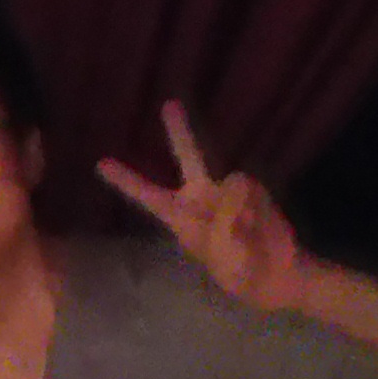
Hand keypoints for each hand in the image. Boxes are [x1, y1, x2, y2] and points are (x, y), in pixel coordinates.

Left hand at [97, 101, 314, 311]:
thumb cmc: (239, 271)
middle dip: (179, 131)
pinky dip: (257, 207)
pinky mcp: (253, 190)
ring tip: (246, 234)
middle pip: (187, 158)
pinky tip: (260, 225)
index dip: (126, 181)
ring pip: (231, 181)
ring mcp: (228, 192)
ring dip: (239, 209)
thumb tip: (236, 191)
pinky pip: (251, 188)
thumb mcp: (224, 253)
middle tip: (168, 103)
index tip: (100, 164)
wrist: (277, 275)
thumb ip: (226, 220)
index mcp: (181, 219)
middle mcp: (201, 198)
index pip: (148, 196)